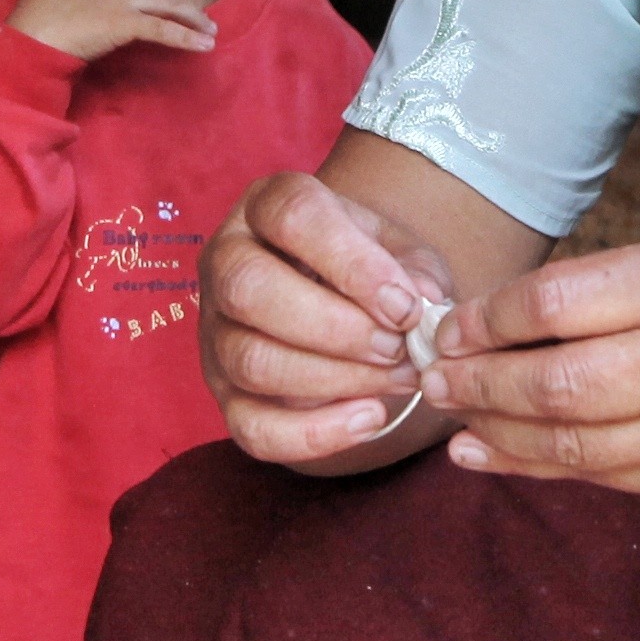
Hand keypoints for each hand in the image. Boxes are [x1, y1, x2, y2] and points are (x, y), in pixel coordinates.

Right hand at [200, 168, 463, 462]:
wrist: (341, 301)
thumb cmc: (369, 268)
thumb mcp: (400, 251)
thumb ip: (416, 271)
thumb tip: (423, 305)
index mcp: (266, 206)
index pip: (292, 217)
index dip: (353, 264)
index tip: (405, 306)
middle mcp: (226, 261)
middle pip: (250, 290)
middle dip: (336, 328)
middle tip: (396, 348)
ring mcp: (216, 331)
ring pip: (251, 360)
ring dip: (334, 379)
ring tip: (396, 379)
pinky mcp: (224, 393)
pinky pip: (252, 427)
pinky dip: (315, 434)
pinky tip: (369, 418)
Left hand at [425, 235, 639, 498]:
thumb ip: (585, 290)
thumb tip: (482, 326)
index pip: (562, 304)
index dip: (491, 319)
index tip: (452, 325)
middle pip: (561, 385)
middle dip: (481, 386)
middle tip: (435, 378)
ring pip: (574, 446)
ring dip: (497, 435)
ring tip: (454, 418)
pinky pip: (598, 479)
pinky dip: (534, 468)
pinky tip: (489, 453)